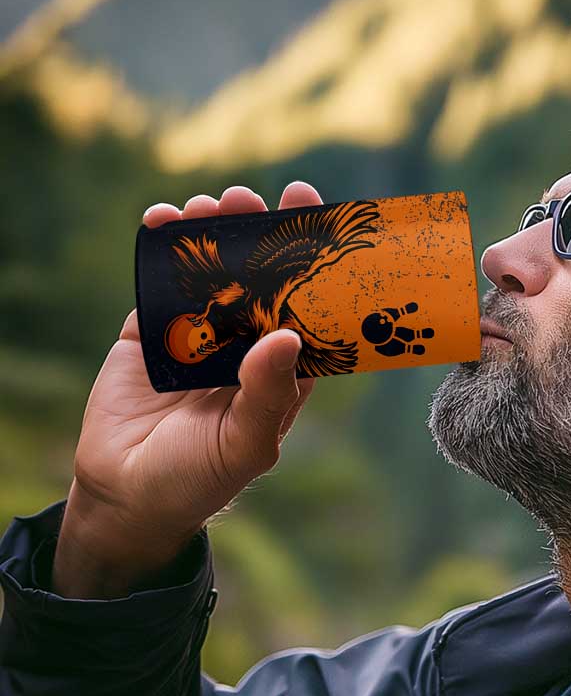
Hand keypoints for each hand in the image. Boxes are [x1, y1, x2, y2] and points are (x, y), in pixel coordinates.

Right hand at [52, 182, 322, 596]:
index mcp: (282, 371)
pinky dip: (161, 247)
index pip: (307, 310)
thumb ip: (267, 394)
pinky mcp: (152, 330)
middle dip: (262, 236)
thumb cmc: (199, 479)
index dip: (315, 266)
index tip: (319, 220)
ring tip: (212, 205)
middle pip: (261, 278)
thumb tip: (286, 335)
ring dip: (214, 232)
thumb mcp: (245, 445)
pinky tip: (164, 219)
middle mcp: (246, 345)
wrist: (126, 495)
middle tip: (257, 200)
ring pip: (212, 270)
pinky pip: (160, 281)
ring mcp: (198, 334)